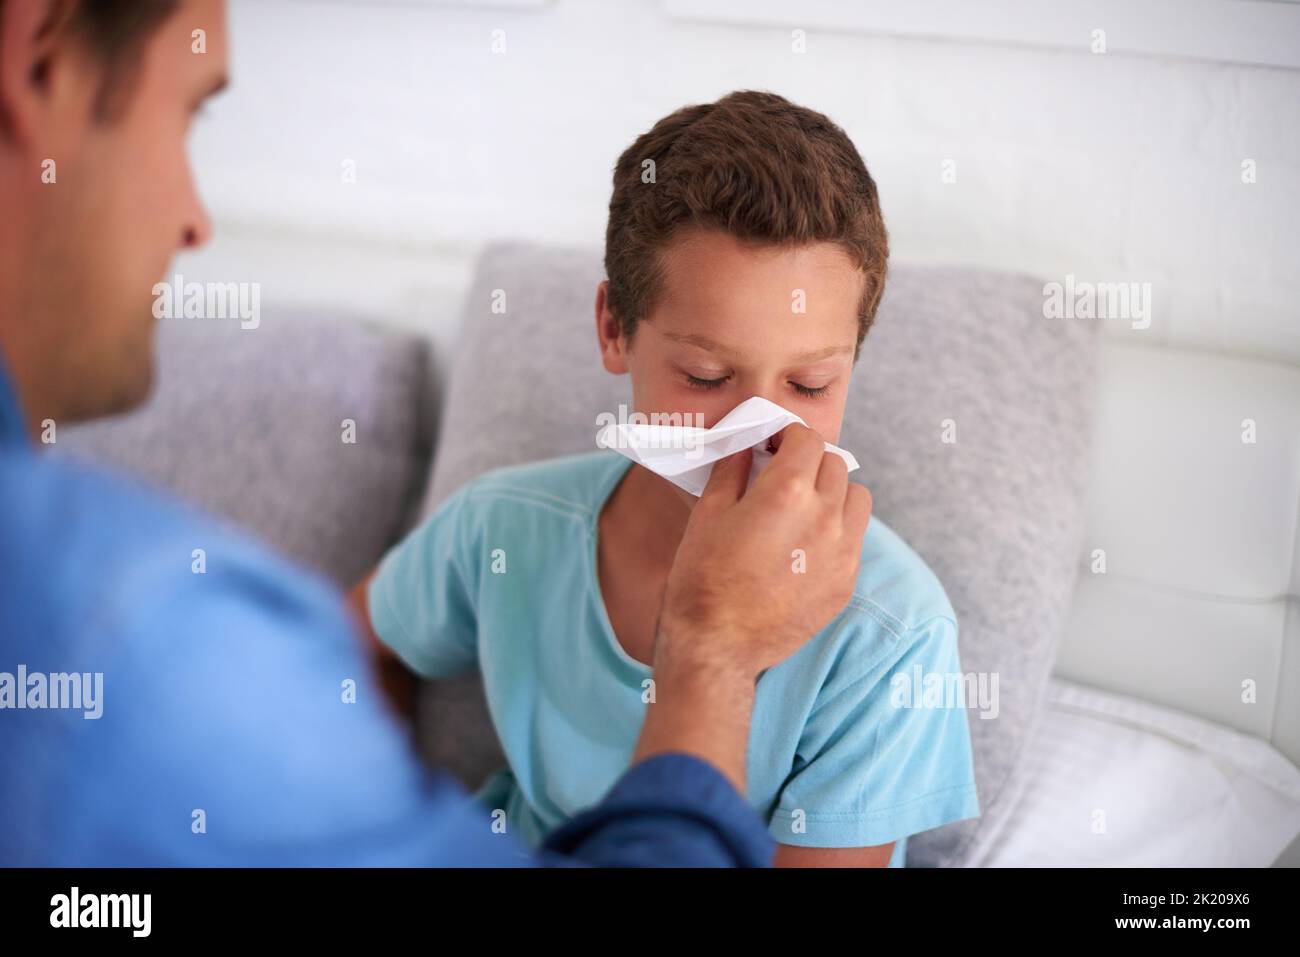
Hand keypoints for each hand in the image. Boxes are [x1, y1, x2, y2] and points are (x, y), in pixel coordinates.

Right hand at [655, 423, 871, 681]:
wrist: (717, 646)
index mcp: (787, 493)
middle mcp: (824, 517)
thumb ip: (733, 470)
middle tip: (783, 475)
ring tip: (803, 507)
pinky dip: (837, 530)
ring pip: (856, 498)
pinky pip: (854, 538)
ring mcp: (841, 553)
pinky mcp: (846, 583)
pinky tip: (806, 544)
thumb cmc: (702, 578)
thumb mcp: (708, 513)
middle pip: (834, 464)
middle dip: (809, 462)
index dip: (787, 436)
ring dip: (833, 492)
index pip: (807, 439)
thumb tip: (746, 446)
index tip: (773, 446)